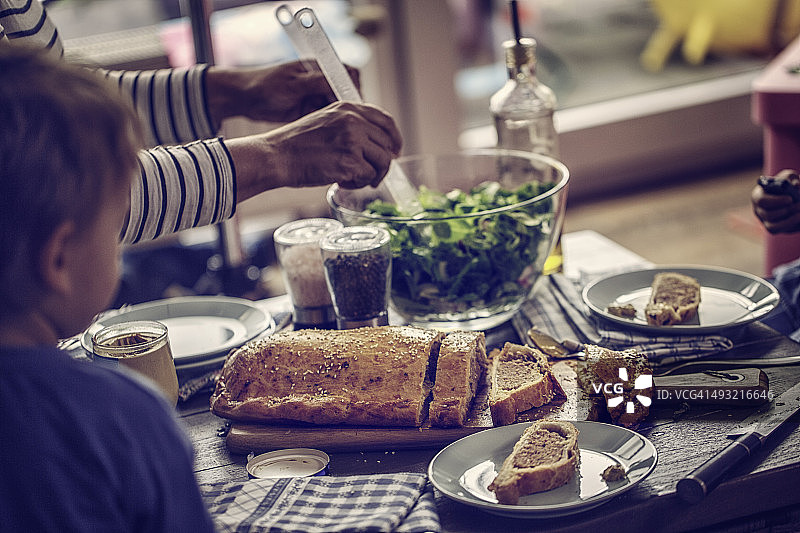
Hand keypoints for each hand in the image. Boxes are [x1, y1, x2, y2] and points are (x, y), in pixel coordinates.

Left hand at [205, 60, 359, 125]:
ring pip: (339, 108)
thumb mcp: (292, 84)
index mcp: (319, 68)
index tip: (351, 103)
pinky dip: (330, 124)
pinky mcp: (311, 111)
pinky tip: (328, 132)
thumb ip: (316, 82)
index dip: (354, 88)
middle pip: (347, 92)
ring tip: (338, 128)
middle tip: (346, 120)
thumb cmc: (264, 85)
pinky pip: (328, 118)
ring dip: (340, 117)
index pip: (348, 74)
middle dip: (349, 106)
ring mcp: (316, 96)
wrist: (245, 99)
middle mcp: (321, 81)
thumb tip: (339, 81)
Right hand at [227, 101, 402, 200]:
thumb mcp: (326, 122)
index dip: (394, 138)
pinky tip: (342, 183)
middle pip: (387, 145)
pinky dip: (358, 184)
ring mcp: (353, 140)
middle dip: (382, 164)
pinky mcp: (350, 161)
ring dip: (371, 176)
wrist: (276, 156)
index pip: (386, 120)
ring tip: (352, 180)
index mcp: (349, 108)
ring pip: (382, 162)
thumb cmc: (296, 144)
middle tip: (371, 177)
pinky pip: (368, 176)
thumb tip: (374, 144)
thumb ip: (350, 126)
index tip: (395, 151)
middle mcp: (353, 120)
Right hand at [752, 172, 799, 233]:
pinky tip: (799, 217)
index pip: (761, 200)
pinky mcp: (772, 228)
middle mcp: (758, 209)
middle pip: (767, 214)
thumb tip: (796, 185)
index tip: (790, 199)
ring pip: (772, 226)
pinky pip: (780, 230)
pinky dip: (791, 225)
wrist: (790, 195)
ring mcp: (764, 221)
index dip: (775, 201)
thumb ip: (791, 178)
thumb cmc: (787, 184)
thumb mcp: (789, 177)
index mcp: (758, 195)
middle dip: (786, 211)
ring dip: (789, 220)